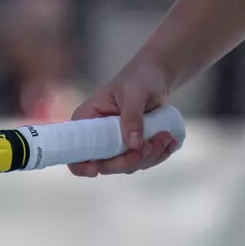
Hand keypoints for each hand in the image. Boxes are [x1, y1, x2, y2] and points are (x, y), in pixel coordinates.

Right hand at [67, 54, 178, 177]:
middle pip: (105, 164)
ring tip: (166, 136)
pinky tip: (169, 141)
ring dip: (149, 156)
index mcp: (89, 117)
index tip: (95, 170)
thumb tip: (133, 144)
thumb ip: (132, 116)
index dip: (81, 163)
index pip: (75, 146)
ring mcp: (116, 144)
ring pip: (127, 165)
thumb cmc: (140, 77)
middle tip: (149, 146)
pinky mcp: (133, 147)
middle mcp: (98, 135)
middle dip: (129, 160)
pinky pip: (143, 161)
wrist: (157, 76)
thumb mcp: (135, 92)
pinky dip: (158, 155)